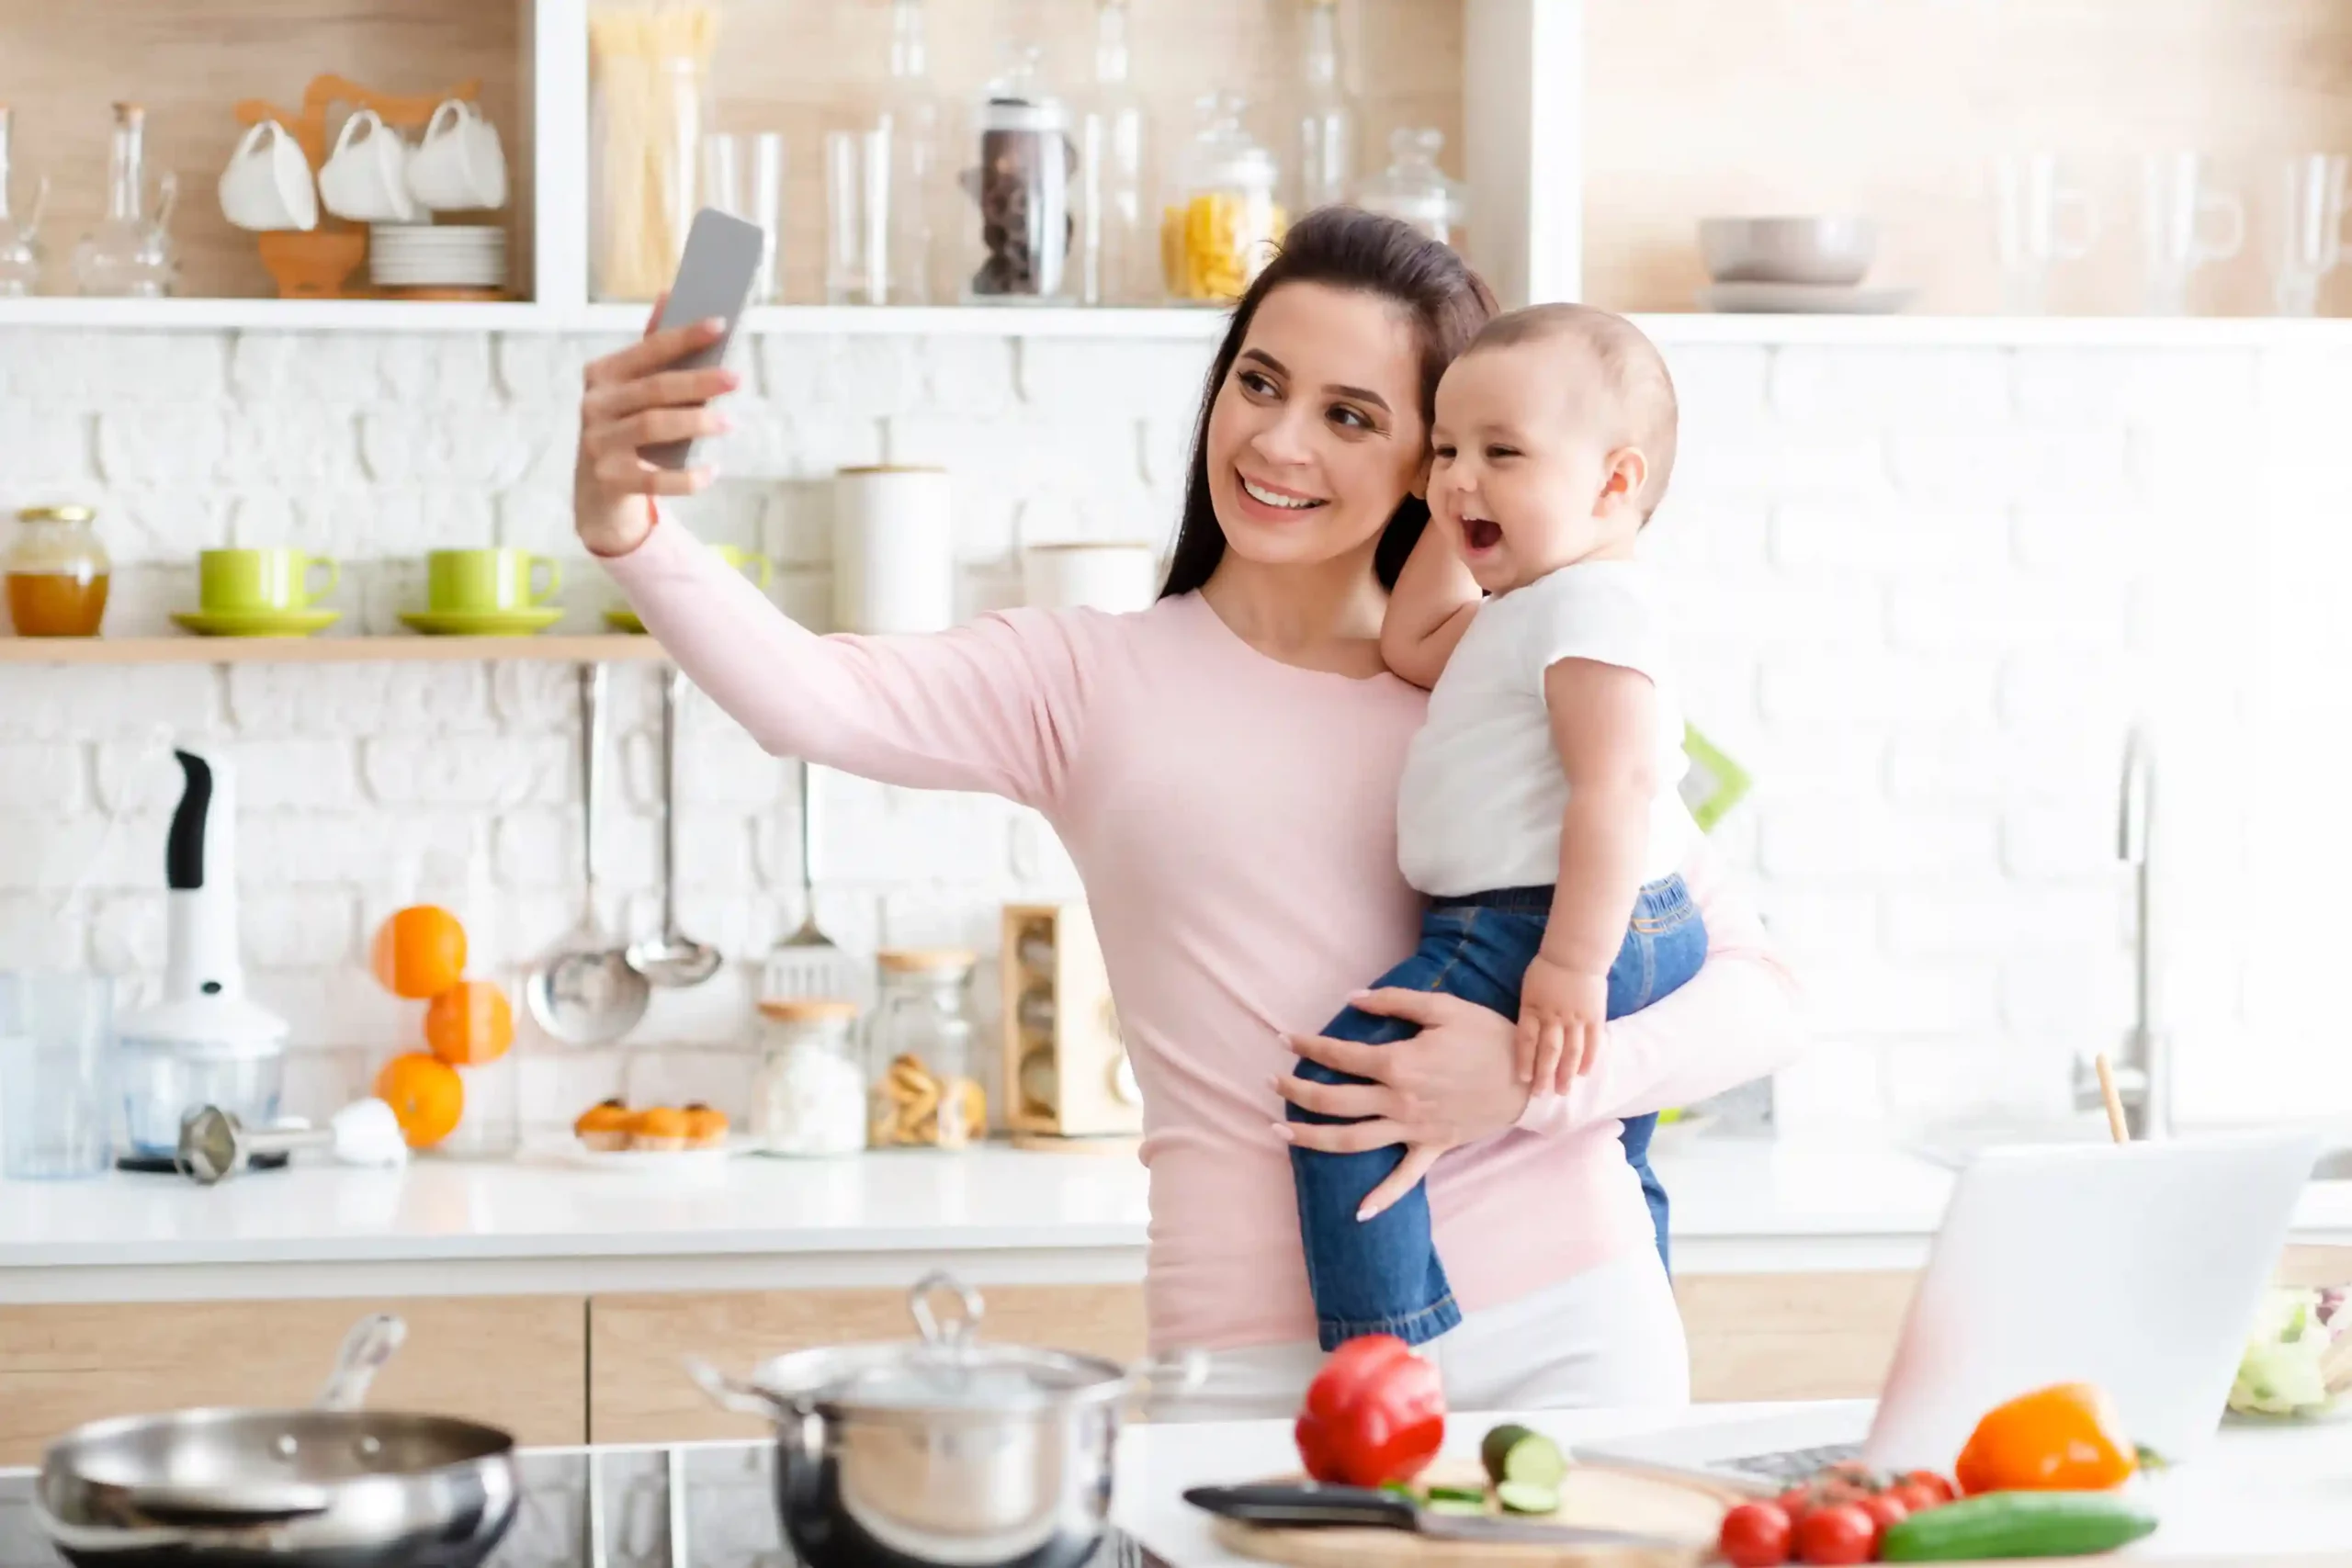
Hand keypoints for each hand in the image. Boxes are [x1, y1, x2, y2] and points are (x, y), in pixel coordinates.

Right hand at [572, 296, 740, 556]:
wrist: (599, 493)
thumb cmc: (627, 430)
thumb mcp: (634, 390)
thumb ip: (652, 350)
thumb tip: (669, 295)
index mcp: (603, 374)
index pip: (648, 349)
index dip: (684, 337)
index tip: (720, 324)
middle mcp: (595, 404)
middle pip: (654, 388)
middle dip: (698, 381)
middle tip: (737, 378)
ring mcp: (598, 443)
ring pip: (652, 427)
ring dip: (696, 423)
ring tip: (729, 423)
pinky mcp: (609, 480)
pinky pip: (654, 479)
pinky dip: (687, 477)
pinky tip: (712, 471)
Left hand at [1274, 988, 1532, 1221]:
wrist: (1531, 1077)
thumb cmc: (1488, 1036)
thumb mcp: (1443, 1007)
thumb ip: (1395, 1001)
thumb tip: (1352, 998)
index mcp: (1399, 1063)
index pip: (1340, 1056)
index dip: (1307, 1046)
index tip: (1283, 1039)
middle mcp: (1400, 1100)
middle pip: (1334, 1101)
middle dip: (1296, 1092)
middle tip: (1270, 1083)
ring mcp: (1415, 1129)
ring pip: (1353, 1140)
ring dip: (1312, 1139)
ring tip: (1279, 1134)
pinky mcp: (1433, 1147)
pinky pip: (1404, 1179)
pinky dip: (1382, 1197)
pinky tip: (1358, 1212)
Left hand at [1518, 955, 1606, 1094]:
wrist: (1575, 955)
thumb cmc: (1546, 972)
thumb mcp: (1529, 991)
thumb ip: (1528, 1014)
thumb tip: (1525, 1040)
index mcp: (1533, 1008)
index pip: (1527, 1039)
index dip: (1525, 1061)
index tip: (1523, 1080)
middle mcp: (1554, 1016)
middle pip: (1549, 1050)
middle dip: (1544, 1075)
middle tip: (1541, 1095)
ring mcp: (1576, 1017)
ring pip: (1571, 1051)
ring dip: (1566, 1073)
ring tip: (1563, 1091)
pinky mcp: (1594, 1017)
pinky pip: (1592, 1042)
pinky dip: (1588, 1059)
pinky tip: (1583, 1074)